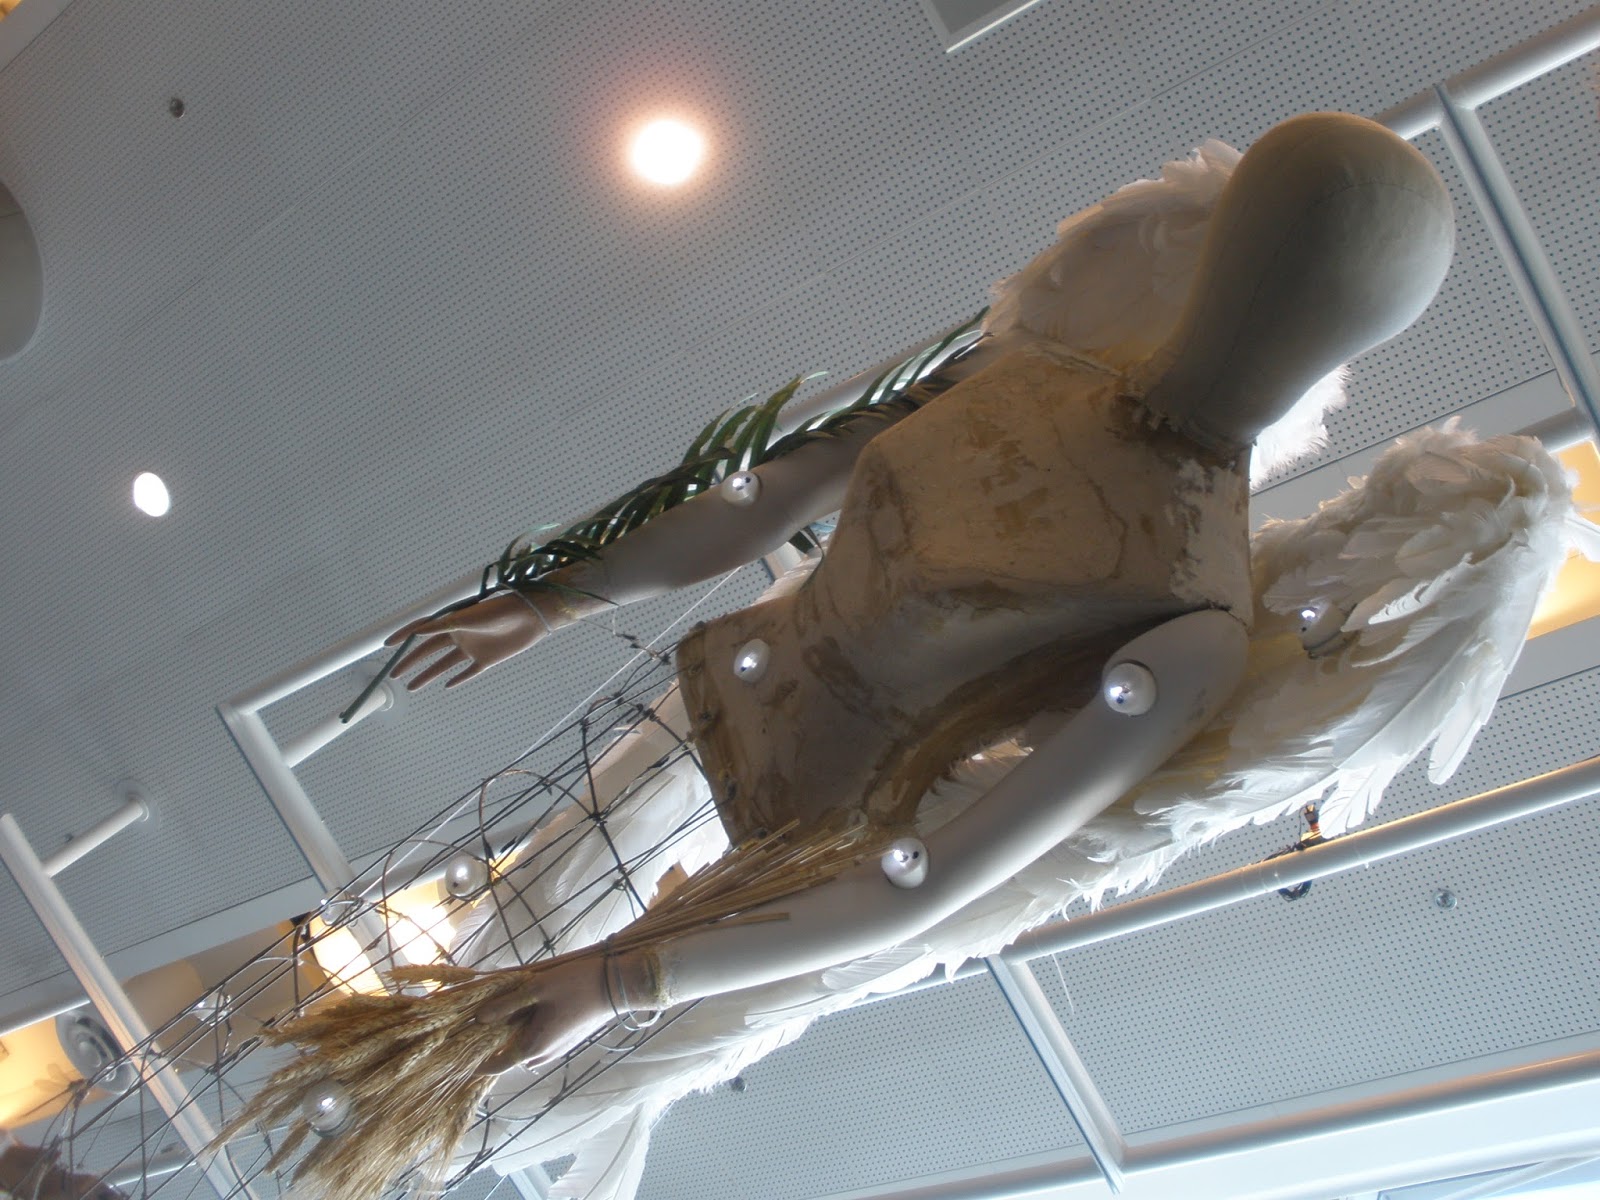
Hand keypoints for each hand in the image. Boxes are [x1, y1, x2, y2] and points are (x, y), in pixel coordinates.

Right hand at [385, 592, 551, 690]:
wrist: (530, 617)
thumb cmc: (499, 611)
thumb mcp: (468, 617)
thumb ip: (443, 625)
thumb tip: (416, 631)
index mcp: (452, 622)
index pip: (422, 630)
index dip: (404, 637)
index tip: (386, 645)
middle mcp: (459, 635)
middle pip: (428, 651)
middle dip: (410, 662)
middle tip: (393, 673)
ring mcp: (472, 648)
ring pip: (444, 665)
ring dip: (427, 675)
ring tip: (411, 687)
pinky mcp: (487, 660)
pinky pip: (469, 672)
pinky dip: (457, 679)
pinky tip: (446, 686)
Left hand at [475, 953, 613, 1074]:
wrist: (615, 986)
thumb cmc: (575, 984)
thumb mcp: (536, 988)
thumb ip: (506, 1004)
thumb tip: (479, 1017)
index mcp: (532, 1046)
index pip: (496, 1065)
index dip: (477, 1065)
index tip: (460, 1062)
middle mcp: (544, 1055)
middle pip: (510, 1057)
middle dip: (494, 1047)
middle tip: (481, 1025)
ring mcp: (558, 1050)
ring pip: (526, 1050)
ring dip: (514, 1039)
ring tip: (507, 1014)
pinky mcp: (567, 1042)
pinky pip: (540, 1044)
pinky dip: (529, 1034)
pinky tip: (532, 1012)